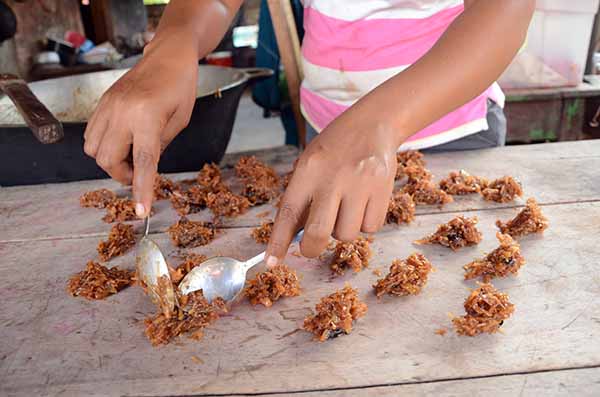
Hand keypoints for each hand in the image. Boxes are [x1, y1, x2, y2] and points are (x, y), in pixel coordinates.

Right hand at [83, 35, 197, 216]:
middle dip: (122, 174)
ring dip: (109, 161)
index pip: (143, 162)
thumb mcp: (180, 122)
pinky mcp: (101, 102)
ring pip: (92, 150)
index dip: (141, 189)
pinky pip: (90, 134)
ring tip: (131, 155)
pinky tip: (121, 141)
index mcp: (148, 117)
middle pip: (107, 160)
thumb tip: (145, 168)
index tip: (141, 211)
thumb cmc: (181, 87)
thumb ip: (161, 146)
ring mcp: (108, 106)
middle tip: (139, 172)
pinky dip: (102, 145)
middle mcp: (123, 112)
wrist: (167, 56)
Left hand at [266, 116, 398, 264]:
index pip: (289, 213)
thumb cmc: (335, 148)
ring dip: (343, 230)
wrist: (374, 124)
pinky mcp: (382, 190)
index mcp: (308, 170)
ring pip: (346, 235)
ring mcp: (360, 184)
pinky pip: (371, 228)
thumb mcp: (311, 164)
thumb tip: (296, 239)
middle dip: (312, 249)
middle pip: (318, 233)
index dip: (278, 241)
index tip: (271, 262)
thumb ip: (304, 198)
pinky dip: (365, 223)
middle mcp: (334, 177)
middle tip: (312, 246)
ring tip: (346, 206)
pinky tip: (364, 202)